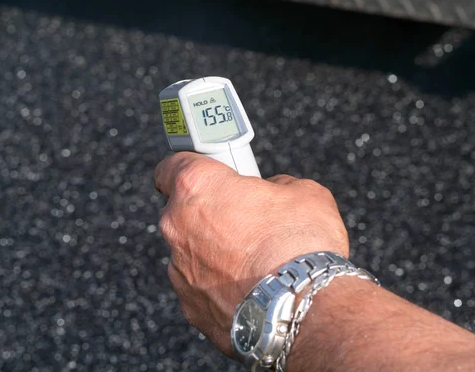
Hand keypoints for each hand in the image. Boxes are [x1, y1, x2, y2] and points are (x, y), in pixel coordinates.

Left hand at [154, 152, 348, 356]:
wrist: (302, 309)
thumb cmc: (301, 244)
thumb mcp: (303, 193)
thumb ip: (275, 186)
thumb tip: (272, 193)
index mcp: (197, 187)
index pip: (172, 165)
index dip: (191, 167)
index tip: (207, 172)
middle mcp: (177, 226)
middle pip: (182, 211)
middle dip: (210, 213)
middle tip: (246, 219)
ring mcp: (179, 269)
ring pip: (191, 251)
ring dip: (214, 252)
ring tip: (254, 261)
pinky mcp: (190, 306)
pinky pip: (200, 287)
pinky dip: (220, 285)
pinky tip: (251, 289)